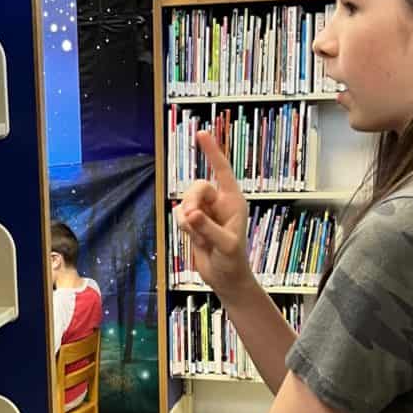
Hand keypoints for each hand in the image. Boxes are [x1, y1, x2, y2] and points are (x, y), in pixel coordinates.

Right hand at [174, 130, 253, 295]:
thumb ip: (208, 228)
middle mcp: (219, 203)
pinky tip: (196, 240)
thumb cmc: (233, 261)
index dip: (212, 152)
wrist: (225, 278)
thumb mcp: (225, 246)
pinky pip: (179, 214)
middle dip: (191, 201)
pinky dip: (183, 227)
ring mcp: (205, 212)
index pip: (222, 171)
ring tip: (199, 237)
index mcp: (233, 201)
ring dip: (187, 219)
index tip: (202, 133)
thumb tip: (190, 213)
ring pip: (185, 201)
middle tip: (192, 219)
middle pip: (197, 187)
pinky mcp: (193, 222)